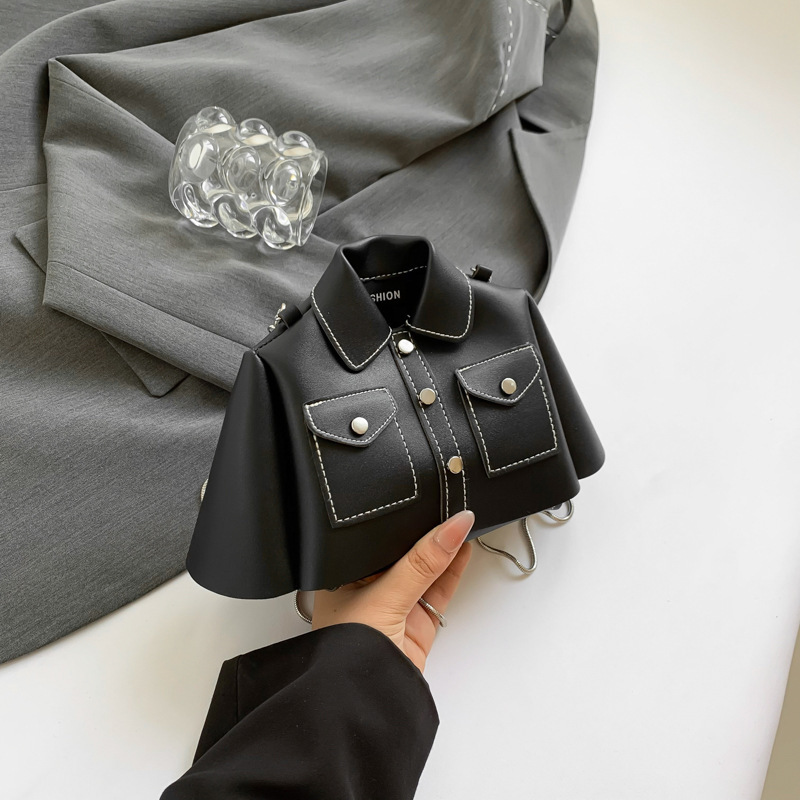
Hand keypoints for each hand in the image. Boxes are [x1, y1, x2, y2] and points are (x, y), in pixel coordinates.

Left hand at [312, 510, 474, 673]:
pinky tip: (463, 548)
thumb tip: (454, 526)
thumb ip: (422, 563)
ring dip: (444, 548)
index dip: (399, 520)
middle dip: (425, 532)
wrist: (363, 708)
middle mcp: (366, 590)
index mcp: (342, 576)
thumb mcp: (384, 597)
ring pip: (424, 570)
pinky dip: (452, 570)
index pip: (375, 538)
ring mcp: (394, 608)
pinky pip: (438, 590)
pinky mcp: (416, 625)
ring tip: (461, 520)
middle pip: (402, 553)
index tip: (425, 498)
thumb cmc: (348, 652)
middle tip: (448, 504)